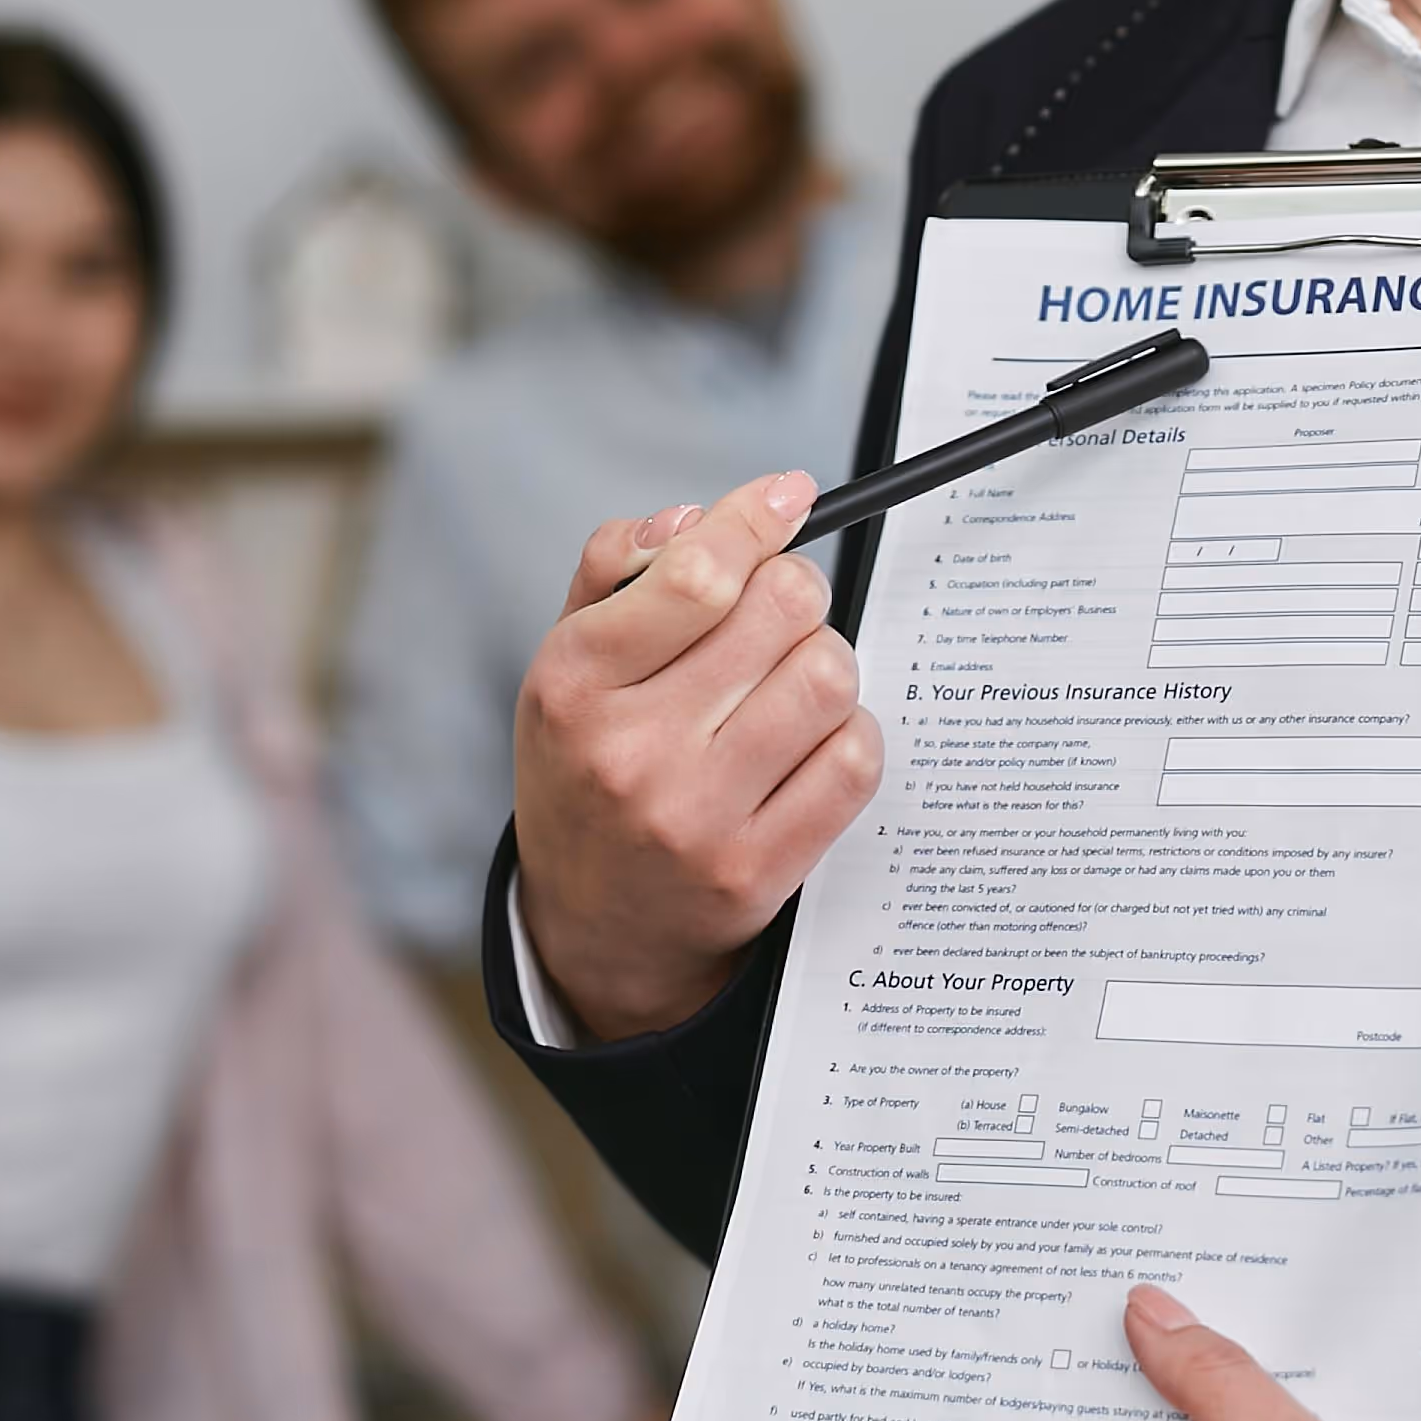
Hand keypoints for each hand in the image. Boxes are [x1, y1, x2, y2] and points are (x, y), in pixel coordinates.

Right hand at [512, 470, 882, 1042]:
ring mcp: (696, 818)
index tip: (785, 498)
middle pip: (782, 611)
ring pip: (828, 678)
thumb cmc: (589, 766)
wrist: (593, 922)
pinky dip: (849, 733)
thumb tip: (701, 515)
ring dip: (825, 662)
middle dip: (793, 593)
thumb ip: (616, 569)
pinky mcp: (755, 871)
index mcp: (574, 683)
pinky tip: (811, 740)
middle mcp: (630, 751)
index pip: (697, 575)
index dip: (756, 521)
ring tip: (789, 682)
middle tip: (778, 613)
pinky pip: (854, 760)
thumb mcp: (566, 662)